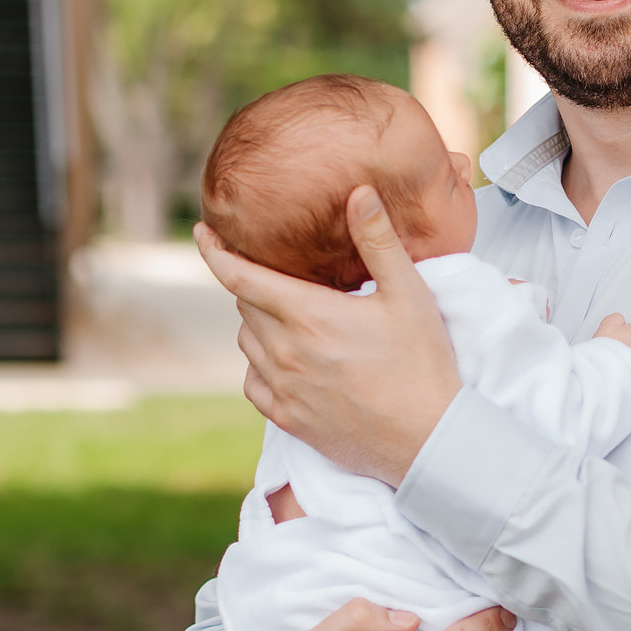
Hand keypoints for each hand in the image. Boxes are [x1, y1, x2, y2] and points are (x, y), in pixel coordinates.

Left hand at [197, 186, 461, 485]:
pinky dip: (260, 365)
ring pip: (247, 342)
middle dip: (255, 284)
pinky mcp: (288, 419)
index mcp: (309, 315)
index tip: (202, 233)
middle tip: (282, 277)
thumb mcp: (409, 294)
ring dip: (259, 323)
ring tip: (292, 318)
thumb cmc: (422, 363)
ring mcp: (283, 389)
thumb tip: (359, 192)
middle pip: (245, 305)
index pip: (240, 277)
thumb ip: (378, 240)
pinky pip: (252, 382)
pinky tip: (285, 361)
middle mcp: (285, 351)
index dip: (214, 252)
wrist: (428, 439)